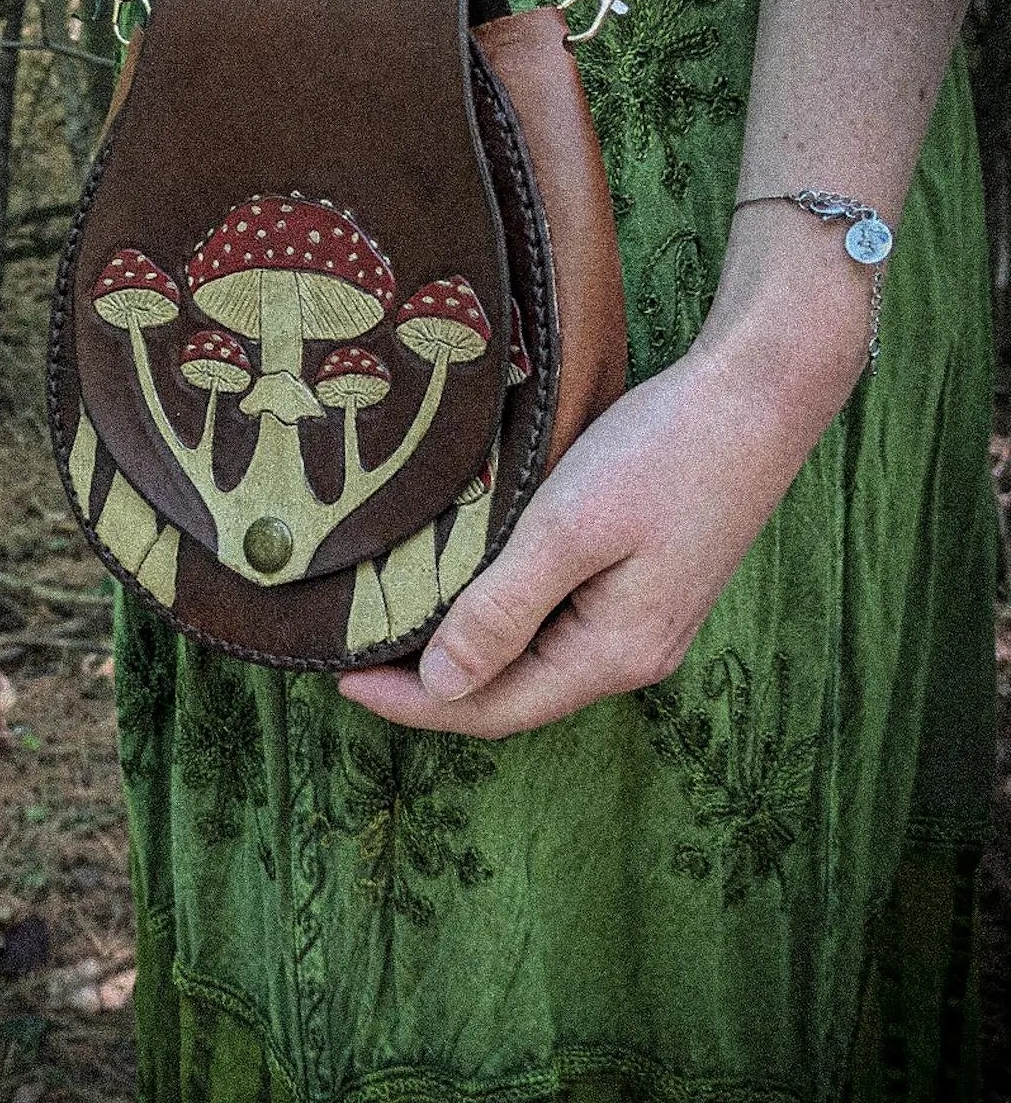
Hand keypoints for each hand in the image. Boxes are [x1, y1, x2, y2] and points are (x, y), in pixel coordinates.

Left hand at [338, 228, 868, 737]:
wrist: (760, 394)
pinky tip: (470, 590)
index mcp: (613, 653)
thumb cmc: (665, 452)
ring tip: (398, 627)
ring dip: (469, 651)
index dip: (414, 704)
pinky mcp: (649, 584)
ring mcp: (646, 621)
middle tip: (357, 656)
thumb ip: (502, 610)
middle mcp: (633, 654)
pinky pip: (560, 625)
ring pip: (536, 660)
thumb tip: (440, 683)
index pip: (493, 708)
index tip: (341, 679)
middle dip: (435, 685)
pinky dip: (505, 618)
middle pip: (515, 693)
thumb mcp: (568, 528)